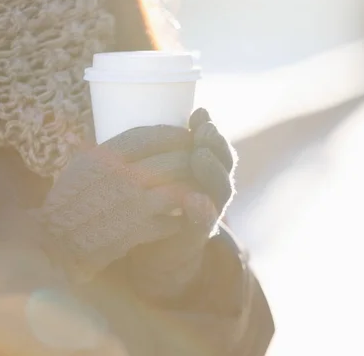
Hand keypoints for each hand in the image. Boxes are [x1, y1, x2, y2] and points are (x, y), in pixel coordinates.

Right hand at [39, 125, 196, 282]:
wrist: (54, 243)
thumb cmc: (67, 202)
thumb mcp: (82, 165)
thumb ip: (111, 152)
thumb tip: (142, 140)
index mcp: (106, 155)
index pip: (153, 136)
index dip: (175, 134)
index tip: (186, 136)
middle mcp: (122, 176)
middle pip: (175, 160)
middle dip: (192, 160)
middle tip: (198, 162)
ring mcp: (133, 204)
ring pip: (180, 190)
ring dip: (191, 189)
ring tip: (194, 189)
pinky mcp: (139, 230)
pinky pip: (174, 220)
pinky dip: (179, 219)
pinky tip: (178, 218)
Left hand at [128, 108, 236, 299]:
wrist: (151, 254)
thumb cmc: (146, 207)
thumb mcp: (147, 172)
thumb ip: (153, 149)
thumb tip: (138, 109)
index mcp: (202, 171)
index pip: (212, 143)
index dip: (207, 127)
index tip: (198, 113)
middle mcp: (211, 190)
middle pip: (224, 161)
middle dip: (215, 143)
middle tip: (202, 131)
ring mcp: (207, 213)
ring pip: (222, 189)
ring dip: (212, 171)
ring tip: (198, 156)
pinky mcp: (197, 237)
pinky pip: (204, 222)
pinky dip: (202, 211)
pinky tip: (195, 200)